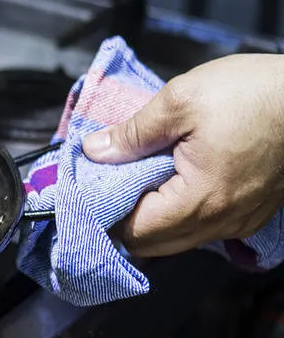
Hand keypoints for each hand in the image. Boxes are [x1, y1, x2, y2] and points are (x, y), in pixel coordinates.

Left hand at [82, 54, 283, 256]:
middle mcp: (224, 222)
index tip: (83, 192)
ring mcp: (242, 220)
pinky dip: (175, 211)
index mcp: (202, 201)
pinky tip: (164, 181)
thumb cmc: (254, 93)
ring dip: (148, 216)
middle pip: (154, 244)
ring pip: (178, 237)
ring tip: (130, 180)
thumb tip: (94, 152)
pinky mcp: (252, 210)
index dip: (103, 215)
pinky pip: (202, 225)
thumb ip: (131, 133)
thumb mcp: (179, 101)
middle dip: (121, 220)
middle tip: (101, 187)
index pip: (135, 233)